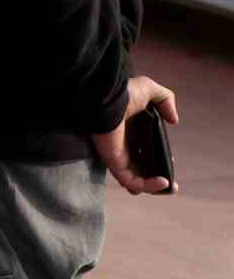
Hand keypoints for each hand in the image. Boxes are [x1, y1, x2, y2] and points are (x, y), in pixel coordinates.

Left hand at [92, 76, 179, 194]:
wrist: (104, 97)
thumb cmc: (122, 93)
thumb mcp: (149, 90)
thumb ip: (165, 100)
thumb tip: (174, 121)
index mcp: (129, 132)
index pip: (142, 152)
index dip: (157, 159)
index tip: (170, 159)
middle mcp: (123, 146)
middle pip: (139, 170)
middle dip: (155, 178)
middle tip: (170, 180)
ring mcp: (118, 156)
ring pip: (135, 180)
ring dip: (154, 187)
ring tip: (170, 186)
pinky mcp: (114, 162)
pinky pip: (131, 182)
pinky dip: (148, 186)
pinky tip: (164, 182)